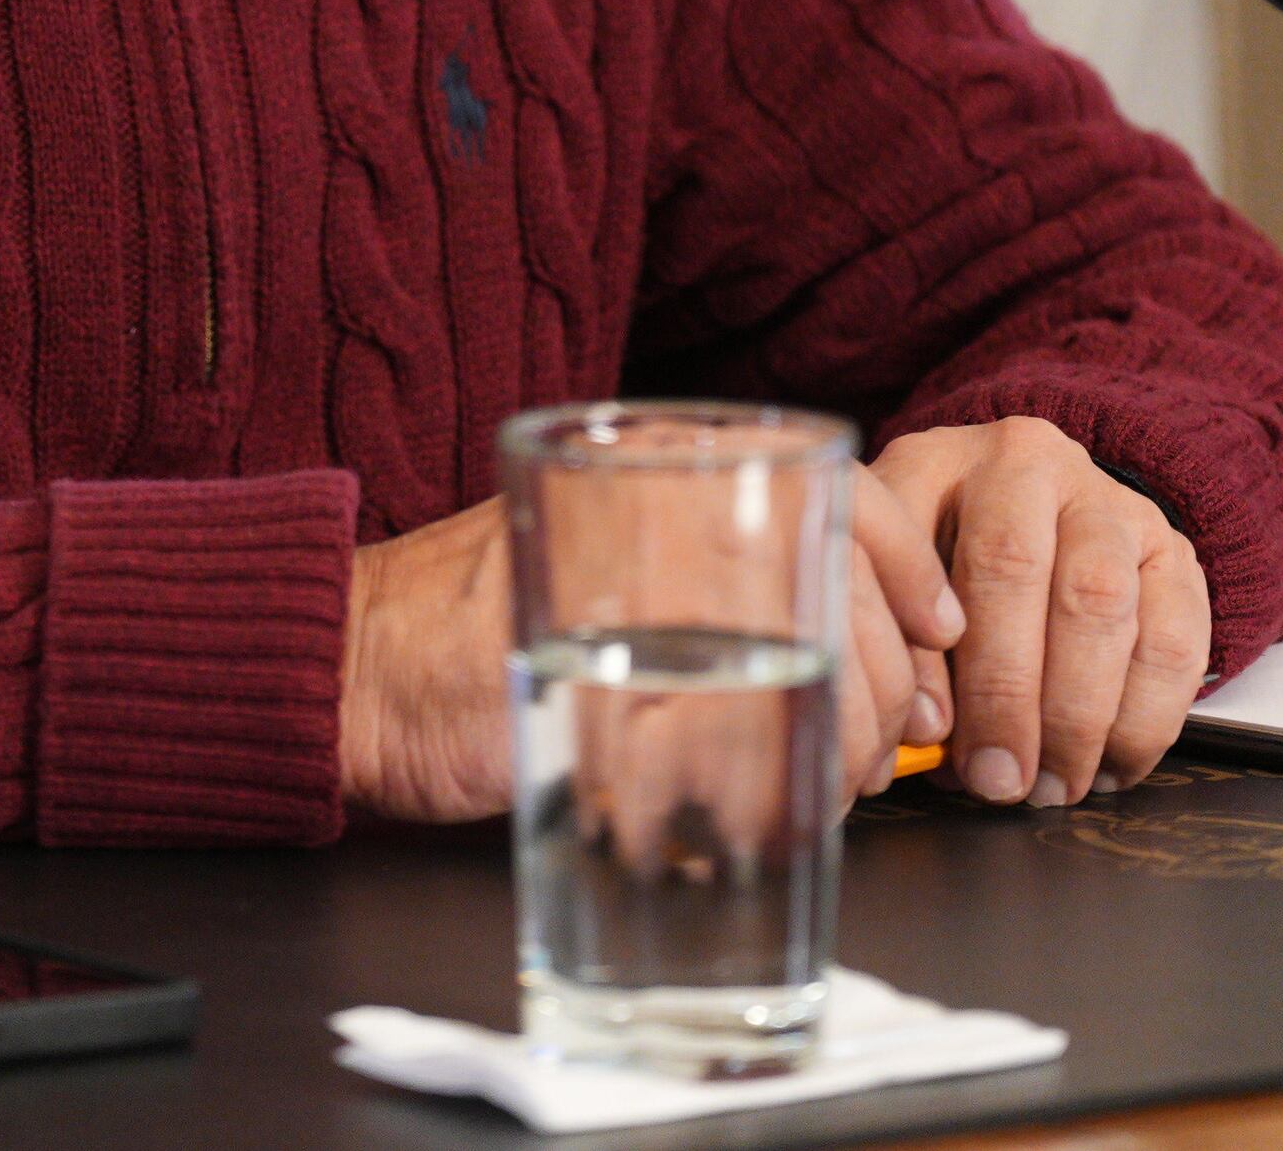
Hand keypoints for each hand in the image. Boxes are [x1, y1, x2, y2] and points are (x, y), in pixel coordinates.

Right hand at [340, 490, 966, 821]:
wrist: (344, 663)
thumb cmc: (473, 620)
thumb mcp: (606, 555)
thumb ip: (711, 568)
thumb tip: (866, 646)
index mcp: (668, 464)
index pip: (847, 492)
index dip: (908, 574)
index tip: (938, 637)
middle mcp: (660, 510)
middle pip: (840, 598)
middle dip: (884, 693)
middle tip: (883, 749)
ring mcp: (629, 593)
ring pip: (801, 676)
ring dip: (831, 754)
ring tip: (810, 793)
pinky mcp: (598, 684)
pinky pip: (726, 748)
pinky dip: (751, 796)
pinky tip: (737, 818)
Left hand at [872, 416, 1210, 804]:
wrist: (1014, 498)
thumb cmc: (931, 545)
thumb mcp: (888, 566)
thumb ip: (898, 637)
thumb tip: (923, 732)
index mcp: (963, 461)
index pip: (986, 559)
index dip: (961, 659)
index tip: (937, 737)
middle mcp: (1049, 470)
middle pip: (1058, 588)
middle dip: (1027, 703)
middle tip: (1003, 780)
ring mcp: (1119, 511)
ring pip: (1119, 615)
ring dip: (1089, 721)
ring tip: (1054, 785)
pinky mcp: (1174, 559)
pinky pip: (1179, 646)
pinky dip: (1147, 720)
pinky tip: (1108, 764)